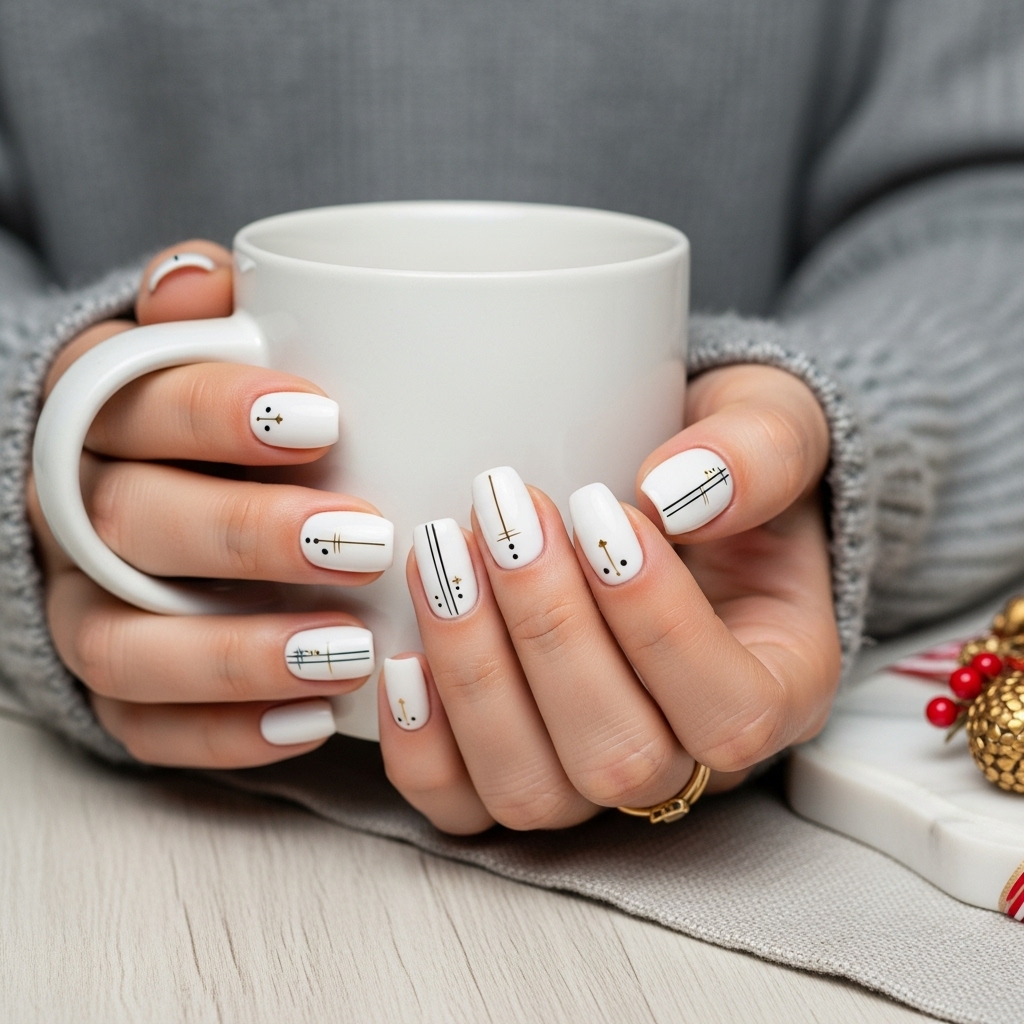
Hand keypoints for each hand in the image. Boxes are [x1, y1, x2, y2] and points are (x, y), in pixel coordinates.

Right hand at [28, 241, 391, 766]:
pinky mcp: (112, 685)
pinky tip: (314, 721)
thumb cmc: (215, 411)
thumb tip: (201, 278)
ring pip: (123, 643)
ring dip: (237, 652)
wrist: (155, 482)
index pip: (134, 403)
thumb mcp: (213, 343)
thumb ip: (213, 311)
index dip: (216, 412)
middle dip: (246, 535)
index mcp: (98, 412)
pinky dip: (225, 733)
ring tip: (350, 649)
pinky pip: (141, 726)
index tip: (322, 417)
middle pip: (129, 525)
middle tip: (362, 540)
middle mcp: (70, 512)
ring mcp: (84, 605)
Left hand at [377, 365, 838, 833]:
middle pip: (619, 759)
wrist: (664, 492)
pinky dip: (421, 744)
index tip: (605, 510)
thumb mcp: (769, 426)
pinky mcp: (509, 768)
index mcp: (777, 688)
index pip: (730, 712)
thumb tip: (676, 491)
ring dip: (475, 673)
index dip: (660, 625)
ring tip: (442, 554)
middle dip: (549, 633)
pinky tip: (403, 654)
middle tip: (505, 514)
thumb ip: (756, 451)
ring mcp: (590, 776)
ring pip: (531, 789)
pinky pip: (460, 804)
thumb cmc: (720, 467)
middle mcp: (687, 757)